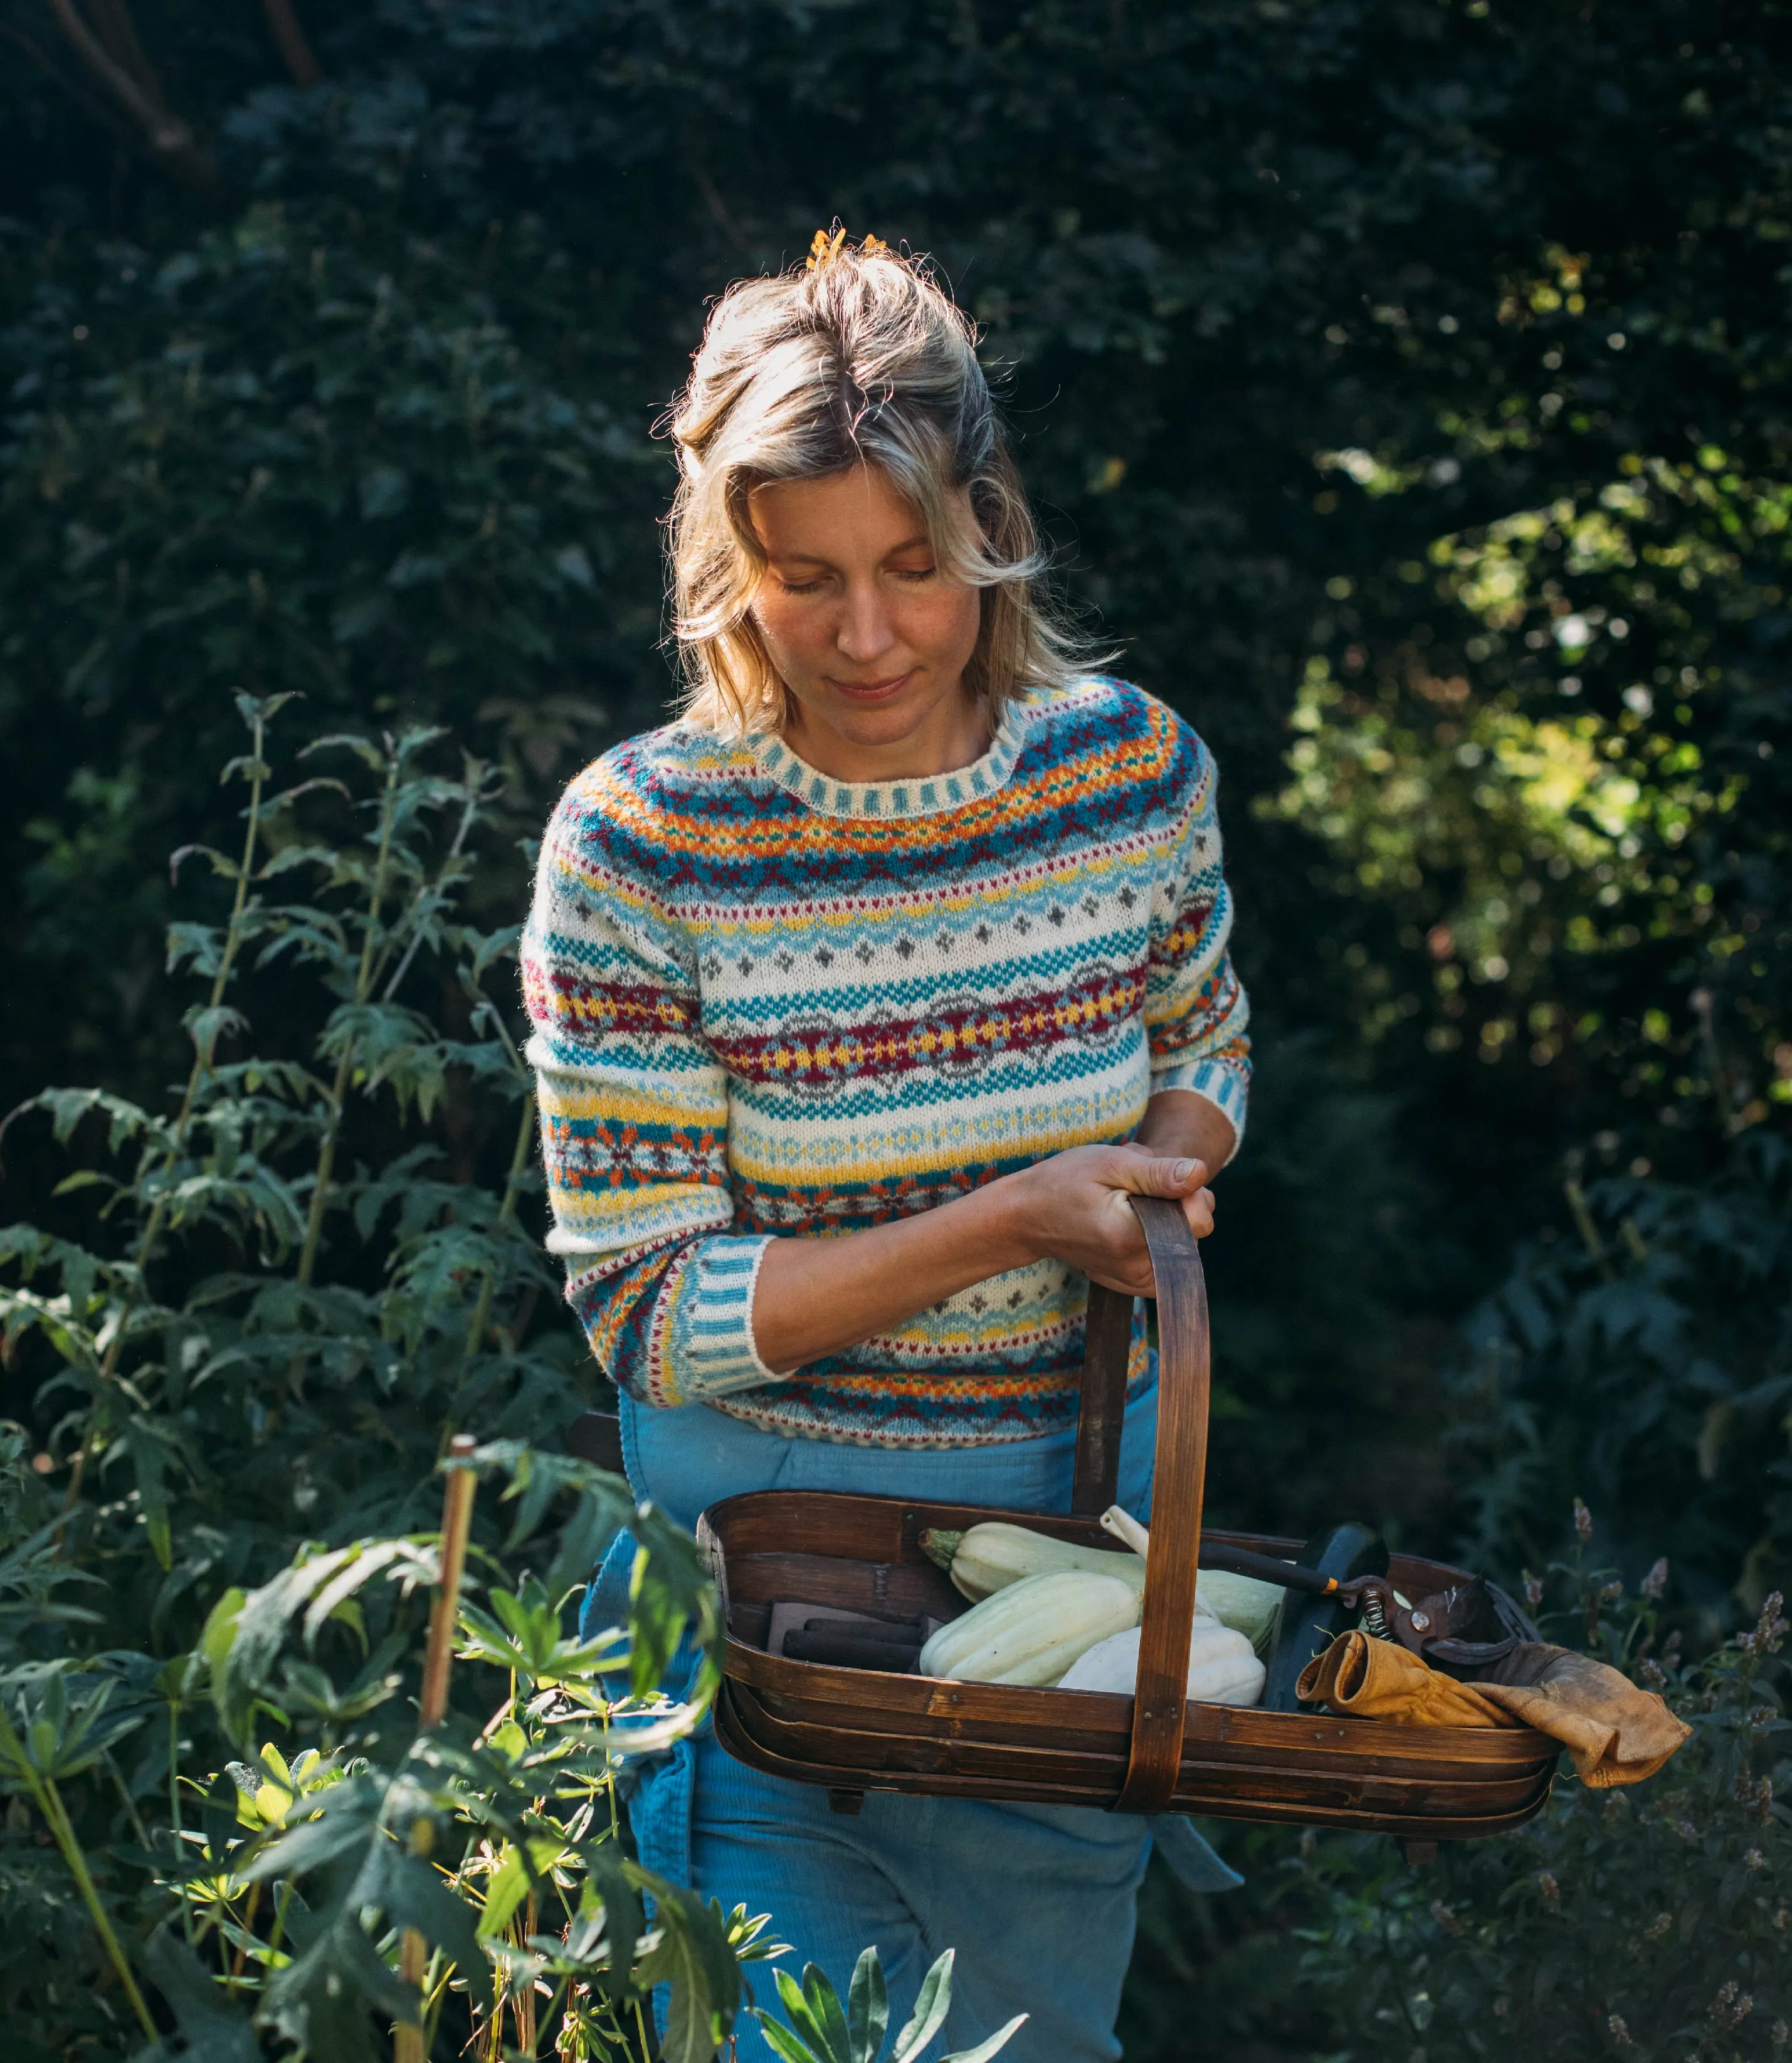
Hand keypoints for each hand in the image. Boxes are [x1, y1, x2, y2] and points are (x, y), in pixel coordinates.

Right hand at [1002, 1141, 1215, 1296]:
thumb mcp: (1109, 1163)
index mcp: (1131, 1237)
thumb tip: (1201, 1173)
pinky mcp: (1132, 1284)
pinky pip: (1169, 1260)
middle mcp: (1135, 1267)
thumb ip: (1158, 1172)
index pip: (1199, 1220)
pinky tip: (1134, 1223)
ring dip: (1167, 1220)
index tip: (1160, 1178)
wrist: (1027, 1217)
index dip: (1189, 1193)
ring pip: (1184, 1246)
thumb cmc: (1063, 1182)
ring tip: (1130, 1203)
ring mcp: (1134, 1280)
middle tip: (1138, 1188)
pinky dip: (1159, 1239)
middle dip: (1179, 1205)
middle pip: (1195, 1234)